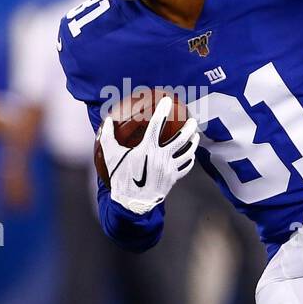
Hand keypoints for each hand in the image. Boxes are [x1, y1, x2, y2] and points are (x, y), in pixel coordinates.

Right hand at [98, 96, 198, 214]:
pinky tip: (191, 155)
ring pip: (187, 152)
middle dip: (189, 127)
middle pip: (181, 139)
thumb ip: (108, 136)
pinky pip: (186, 167)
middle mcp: (161, 157)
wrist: (132, 202)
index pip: (157, 125)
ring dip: (193, 143)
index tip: (168, 101)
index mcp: (146, 149)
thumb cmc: (120, 177)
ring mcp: (170, 169)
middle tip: (193, 119)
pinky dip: (190, 159)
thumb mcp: (111, 155)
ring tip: (196, 135)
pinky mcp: (173, 178)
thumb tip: (106, 120)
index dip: (163, 111)